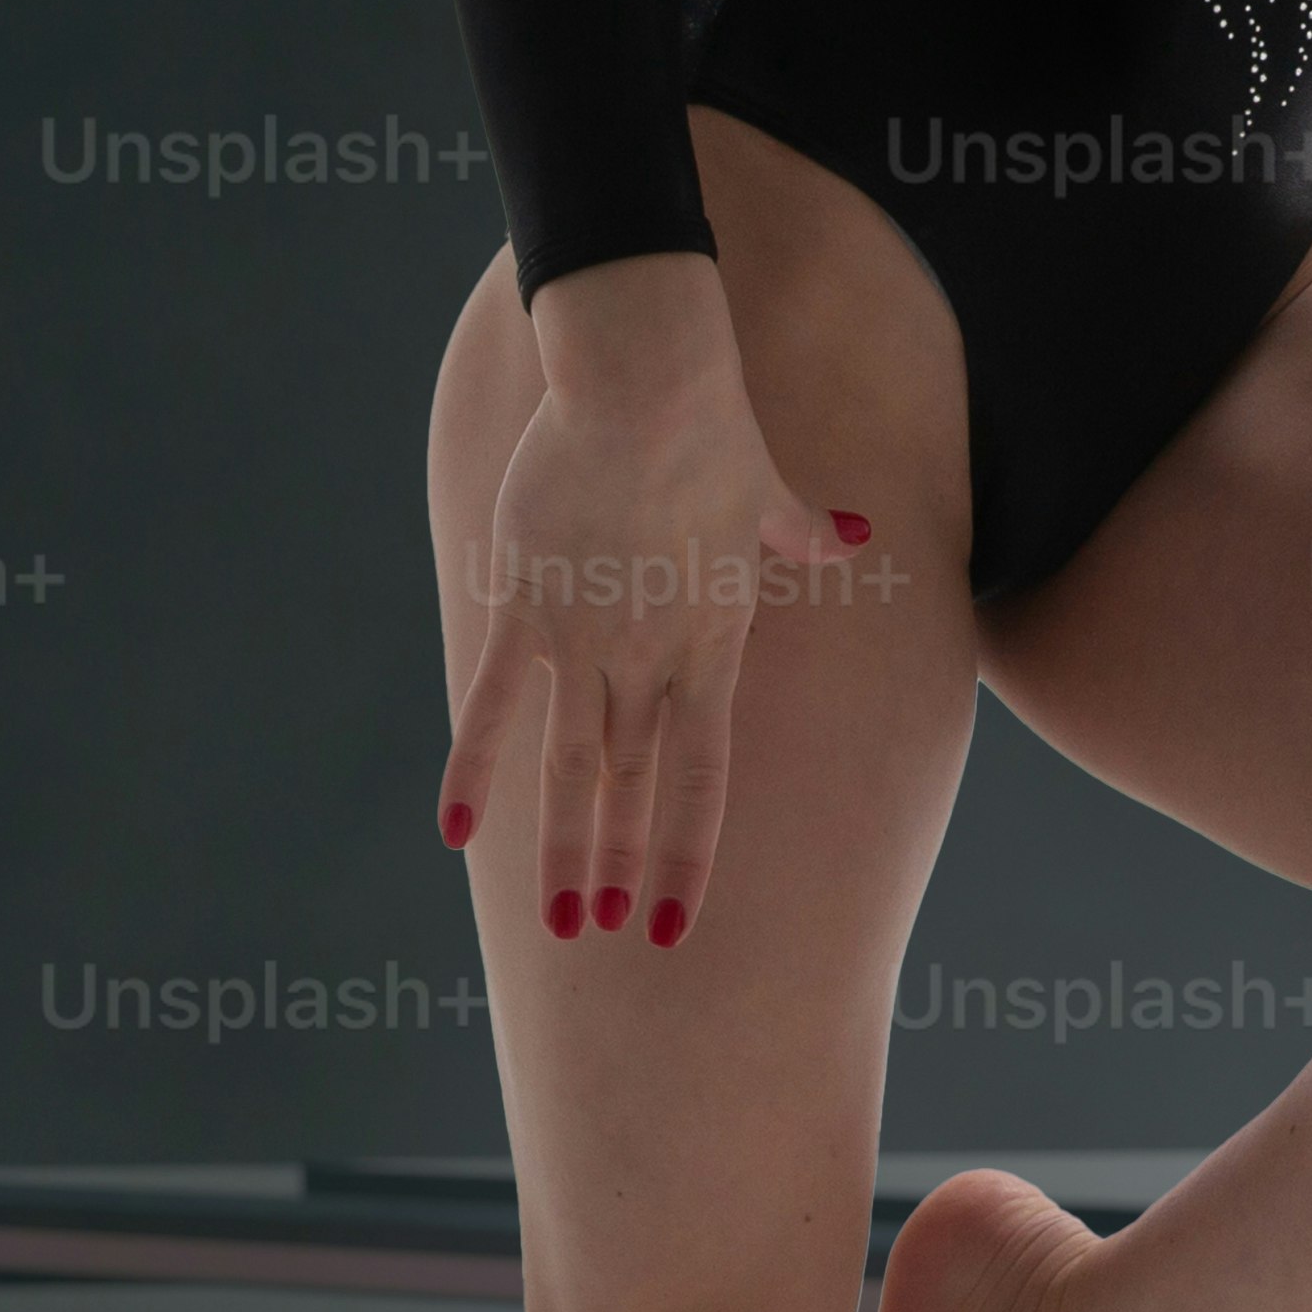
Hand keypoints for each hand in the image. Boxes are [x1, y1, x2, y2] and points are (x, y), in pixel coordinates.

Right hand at [437, 265, 852, 956]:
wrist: (647, 380)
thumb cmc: (714, 425)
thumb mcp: (770, 492)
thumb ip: (806, 532)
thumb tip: (856, 535)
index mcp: (712, 643)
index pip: (701, 777)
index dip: (685, 855)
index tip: (672, 923)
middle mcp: (651, 658)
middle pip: (631, 785)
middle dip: (616, 866)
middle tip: (597, 931)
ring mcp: (584, 639)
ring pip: (570, 768)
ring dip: (563, 848)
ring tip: (556, 922)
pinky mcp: (526, 606)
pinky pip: (492, 704)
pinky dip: (472, 768)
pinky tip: (455, 831)